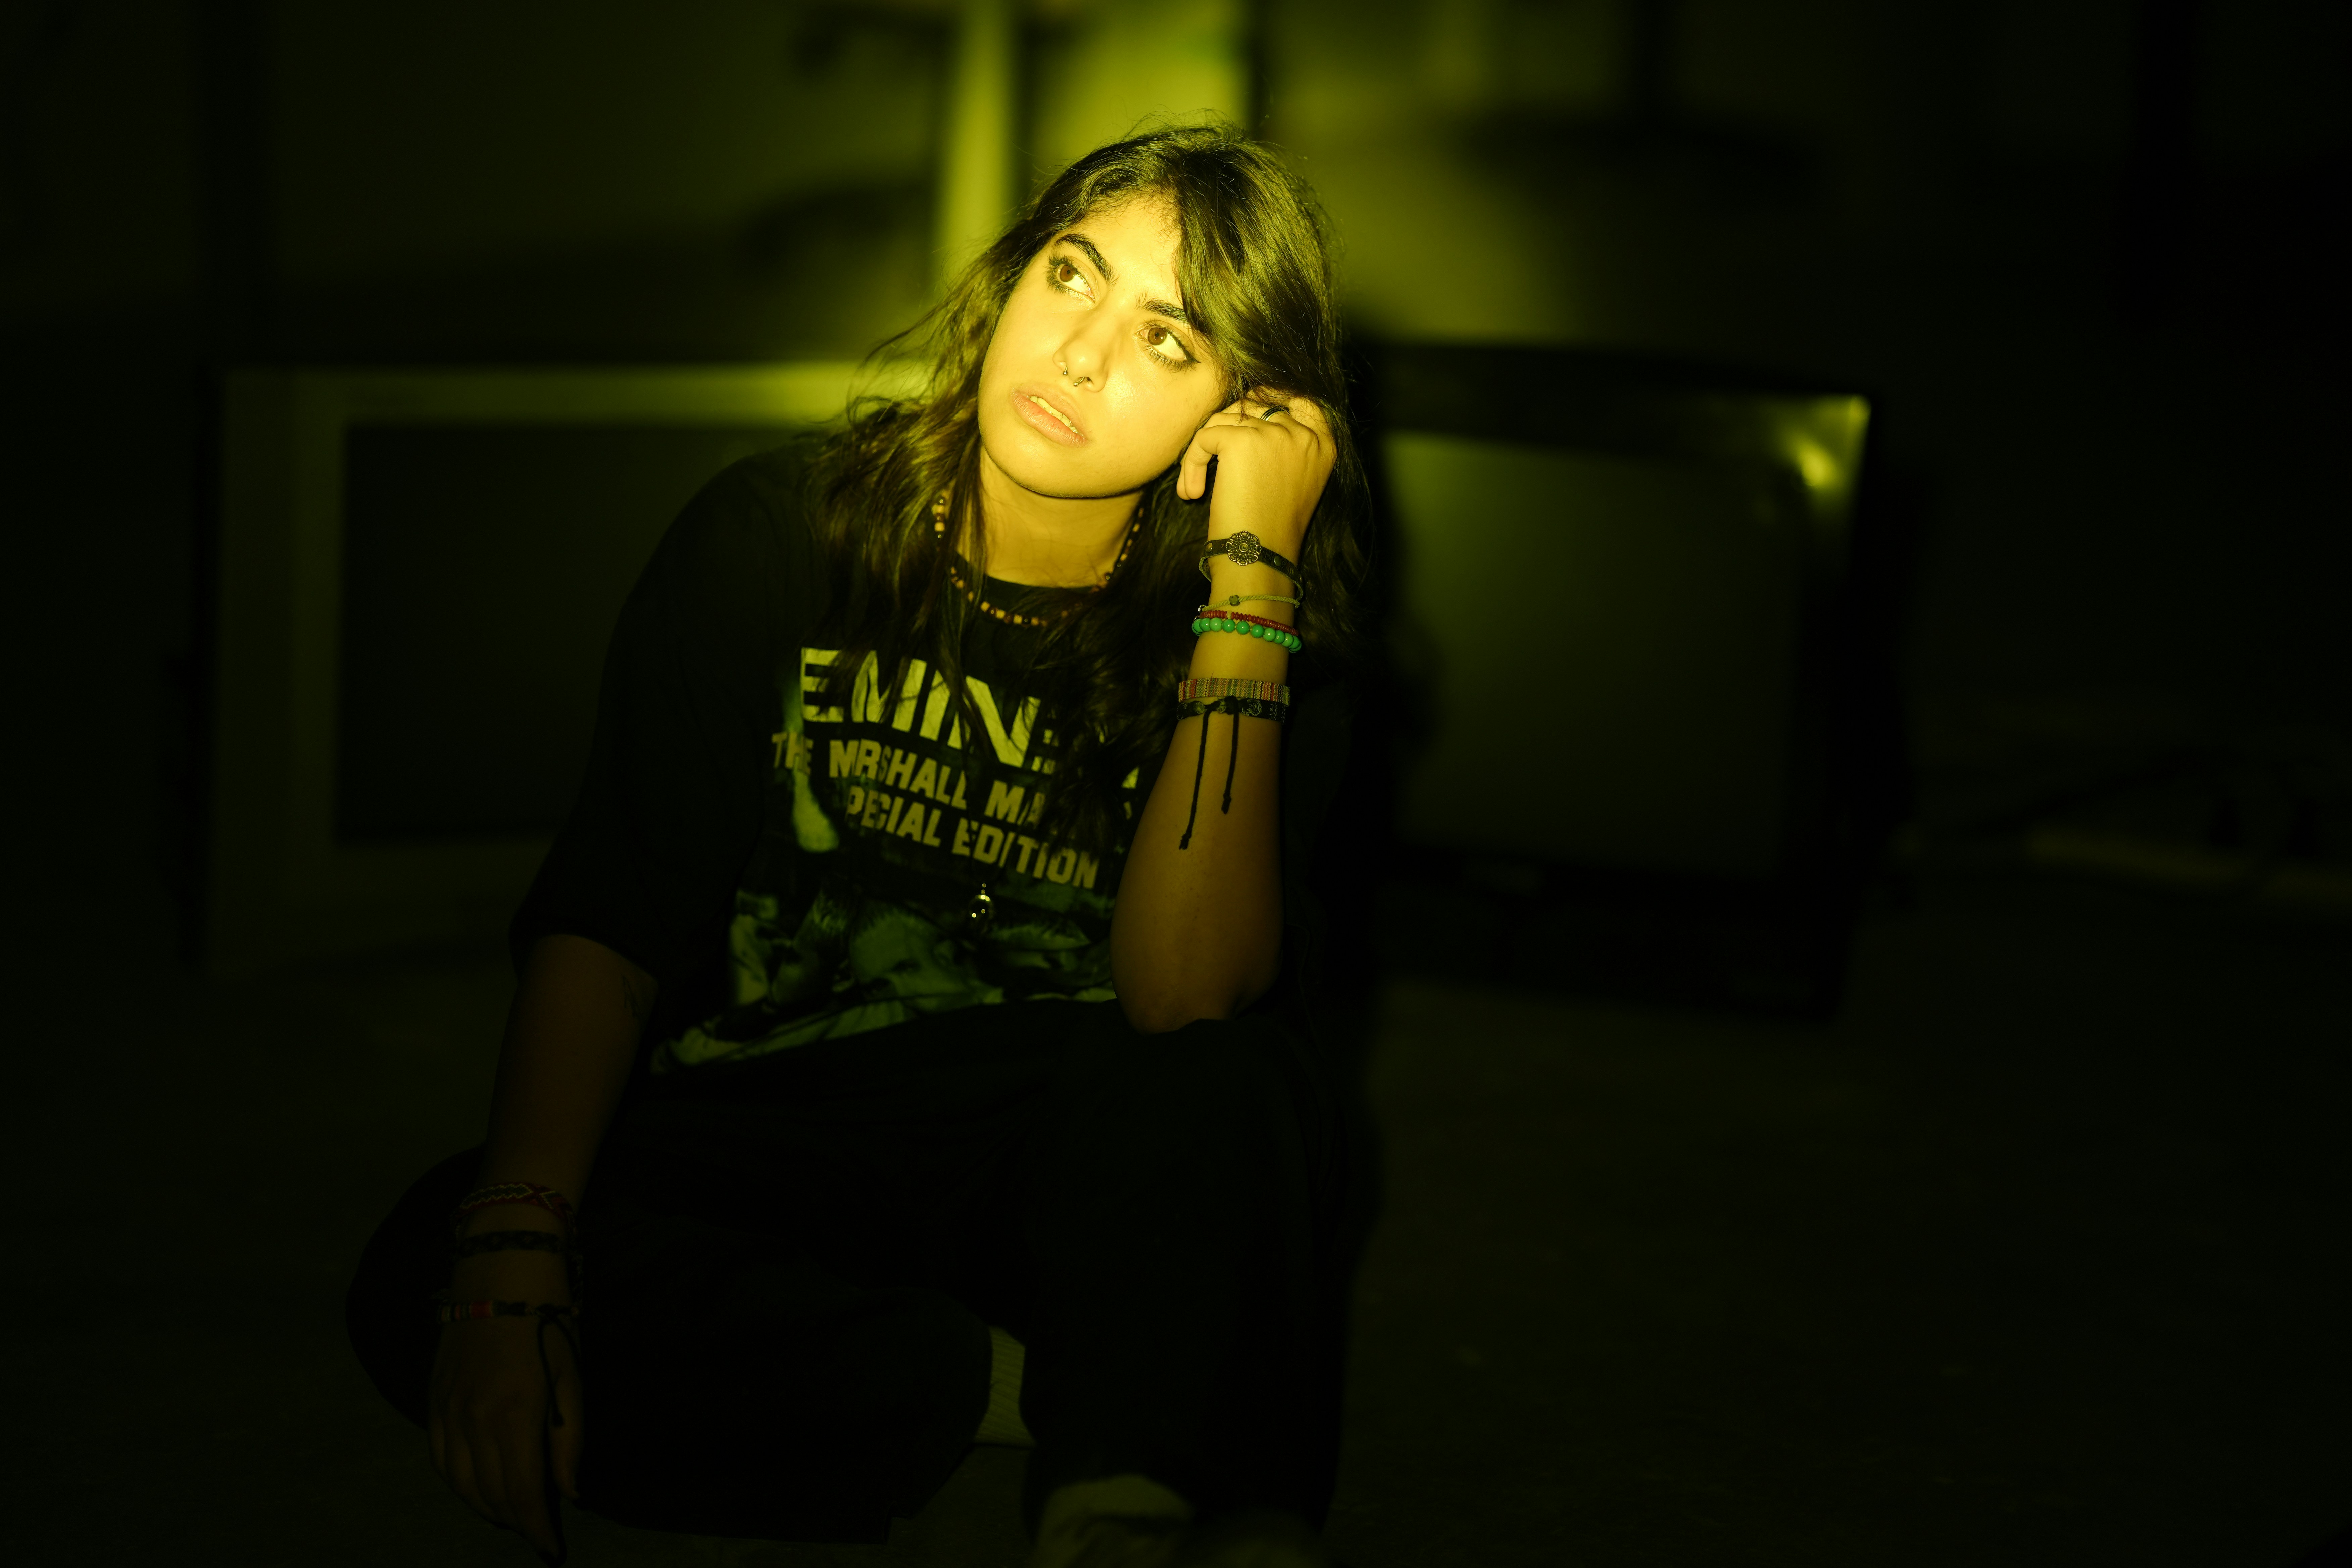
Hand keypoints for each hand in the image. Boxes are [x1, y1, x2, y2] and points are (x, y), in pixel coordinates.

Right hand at [428, 1245, 581, 1561]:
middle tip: (539, 1529)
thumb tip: (568, 1494)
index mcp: (514, 1414)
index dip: (536, 1530)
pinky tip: (476, 1486)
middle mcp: (472, 1419)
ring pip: (459, 1483)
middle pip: (489, 1495)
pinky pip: (439, 1458)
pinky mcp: (432, 1399)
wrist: (499, 1271)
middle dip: (516, 1521)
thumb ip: (569, 1440)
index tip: (552, 1551)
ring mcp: (446, 1410)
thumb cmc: (548, 1317)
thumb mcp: (571, 1377)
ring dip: (485, 1506)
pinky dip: (457, 1482)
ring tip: (512, 1514)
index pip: (521, 1494)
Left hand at [1175, 393, 1335, 560]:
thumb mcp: (1297, 483)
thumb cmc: (1271, 531)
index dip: (1270, 400)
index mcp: (1324, 445)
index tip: (1244, 419)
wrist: (1260, 558)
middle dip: (1227, 429)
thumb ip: (1286, 448)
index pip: (1301, 400)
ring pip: (1225, 420)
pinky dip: (1191, 464)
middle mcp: (1303, 434)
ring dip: (1204, 451)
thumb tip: (1248, 415)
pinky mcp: (1241, 441)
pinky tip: (1192, 494)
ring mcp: (1274, 434)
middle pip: (1255, 406)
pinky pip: (1205, 437)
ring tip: (1196, 490)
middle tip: (1211, 460)